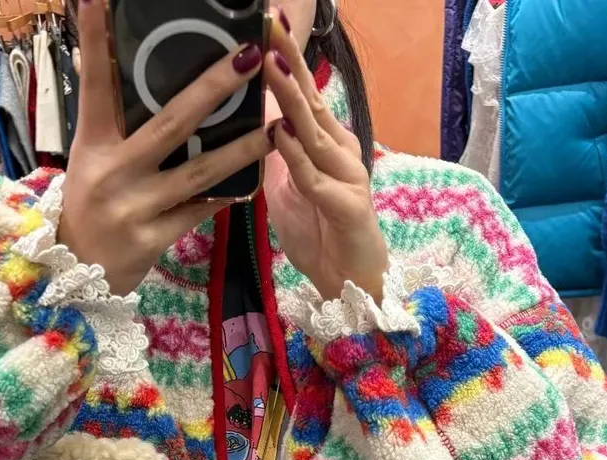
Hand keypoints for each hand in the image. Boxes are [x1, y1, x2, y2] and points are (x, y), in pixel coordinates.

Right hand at [60, 0, 272, 296]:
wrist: (74, 277)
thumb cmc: (88, 210)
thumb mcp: (89, 162)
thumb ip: (109, 122)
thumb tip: (116, 66)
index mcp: (93, 145)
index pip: (95, 84)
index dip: (94, 40)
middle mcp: (114, 171)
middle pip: (171, 122)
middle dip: (213, 88)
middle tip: (248, 56)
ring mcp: (135, 207)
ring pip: (199, 172)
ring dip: (240, 148)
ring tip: (272, 125)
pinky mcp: (153, 238)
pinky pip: (199, 212)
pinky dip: (225, 196)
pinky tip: (253, 180)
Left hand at [263, 12, 388, 302]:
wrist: (350, 286)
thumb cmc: (320, 236)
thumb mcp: (287, 189)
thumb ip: (275, 156)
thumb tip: (256, 120)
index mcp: (326, 146)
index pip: (304, 96)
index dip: (287, 62)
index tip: (267, 27)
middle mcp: (340, 153)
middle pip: (312, 102)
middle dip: (291, 64)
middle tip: (270, 26)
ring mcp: (348, 178)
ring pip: (315, 134)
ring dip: (293, 101)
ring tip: (271, 68)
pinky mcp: (349, 207)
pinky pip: (317, 178)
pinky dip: (297, 158)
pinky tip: (280, 136)